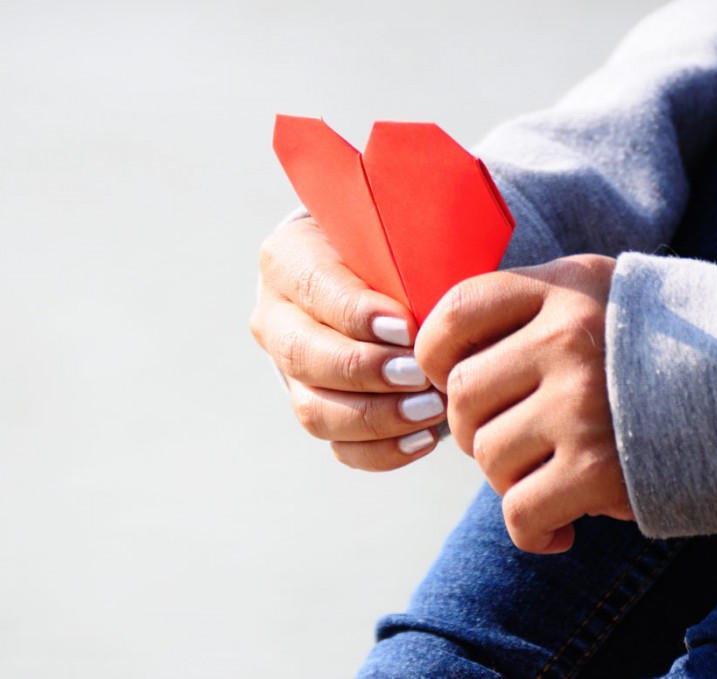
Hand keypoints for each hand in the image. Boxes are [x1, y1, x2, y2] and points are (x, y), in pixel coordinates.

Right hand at [249, 217, 444, 470]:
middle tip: (420, 374)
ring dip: (376, 416)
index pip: (314, 289)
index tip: (408, 329)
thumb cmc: (397, 247)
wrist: (385, 274)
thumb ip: (408, 251)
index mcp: (288, 259)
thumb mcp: (396, 233)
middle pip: (304, 355)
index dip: (357, 314)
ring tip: (430, 410)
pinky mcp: (316, 409)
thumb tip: (439, 296)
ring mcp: (290, 371)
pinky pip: (340, 446)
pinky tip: (423, 439)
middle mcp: (277, 318)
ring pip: (315, 409)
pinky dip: (382, 450)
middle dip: (365, 370)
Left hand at [415, 255, 633, 553]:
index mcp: (562, 289)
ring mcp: (583, 403)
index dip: (434, 356)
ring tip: (547, 472)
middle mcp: (570, 338)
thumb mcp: (594, 297)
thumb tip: (431, 356)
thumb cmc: (652, 353)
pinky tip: (558, 525)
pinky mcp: (600, 468)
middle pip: (461, 395)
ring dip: (505, 478)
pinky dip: (530, 529)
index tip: (451, 379)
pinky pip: (519, 511)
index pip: (454, 313)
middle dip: (471, 428)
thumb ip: (523, 309)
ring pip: (486, 454)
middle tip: (511, 437)